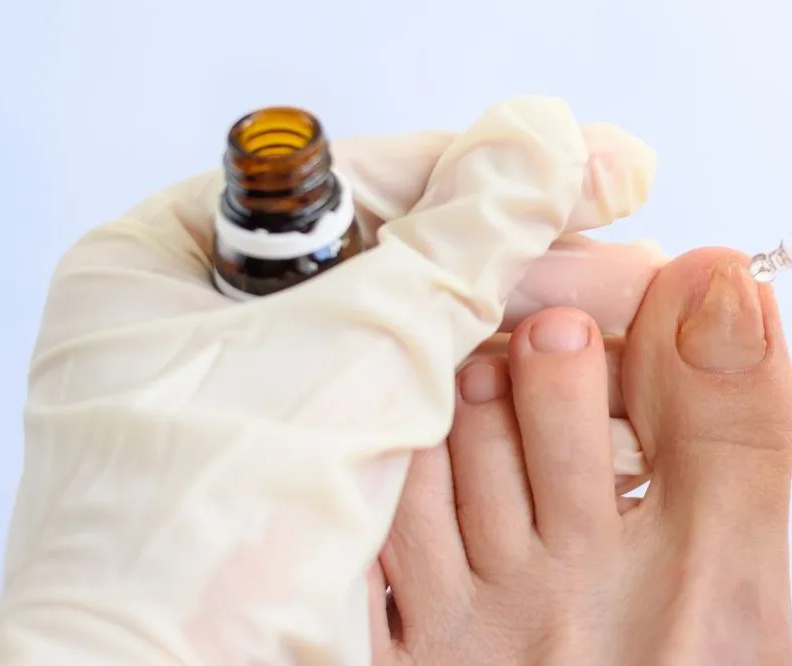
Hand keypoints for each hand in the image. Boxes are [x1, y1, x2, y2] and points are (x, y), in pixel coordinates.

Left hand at [0, 97, 661, 664]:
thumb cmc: (201, 537)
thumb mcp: (352, 353)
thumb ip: (458, 242)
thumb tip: (542, 139)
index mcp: (167, 267)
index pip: (354, 187)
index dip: (485, 174)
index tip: (589, 171)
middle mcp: (201, 329)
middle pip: (387, 260)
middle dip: (515, 260)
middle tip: (624, 252)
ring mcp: (252, 405)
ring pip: (407, 336)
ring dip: (516, 325)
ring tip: (621, 311)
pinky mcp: (300, 473)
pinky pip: (407, 404)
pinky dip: (487, 391)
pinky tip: (570, 373)